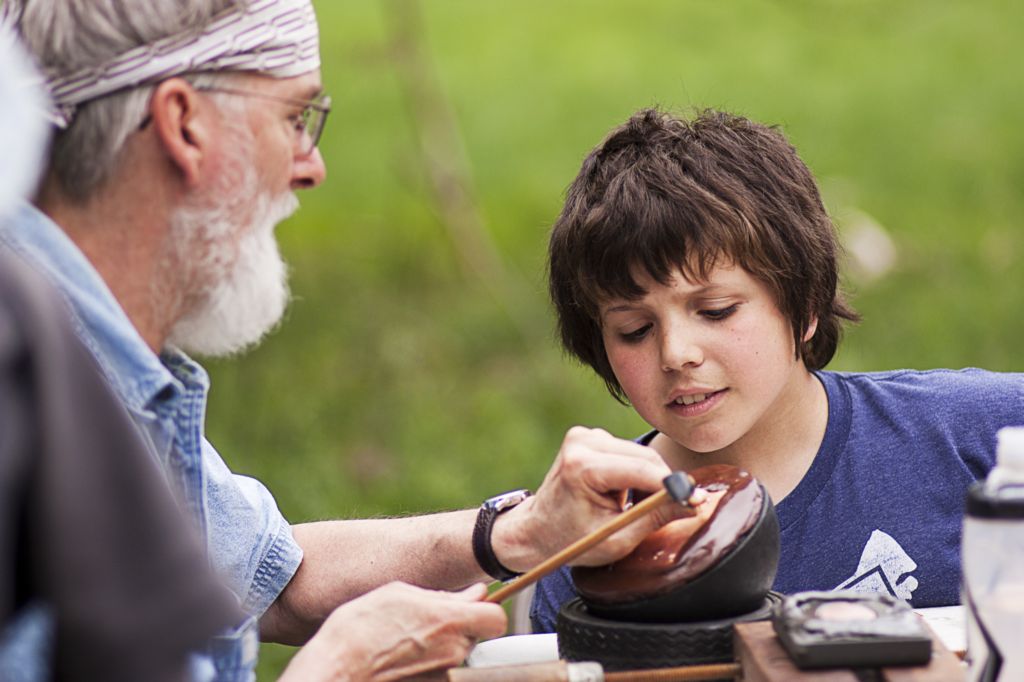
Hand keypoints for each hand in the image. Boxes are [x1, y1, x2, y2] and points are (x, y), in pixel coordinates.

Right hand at [279, 582, 505, 681]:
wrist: (336, 670)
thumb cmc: (360, 629)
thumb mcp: (400, 594)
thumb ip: (444, 595)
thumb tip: (475, 594)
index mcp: (449, 622)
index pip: (496, 618)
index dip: (486, 609)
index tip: (473, 603)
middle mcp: (452, 652)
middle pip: (474, 635)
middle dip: (459, 625)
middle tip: (427, 618)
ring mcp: (443, 674)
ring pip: (456, 652)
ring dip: (441, 643)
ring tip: (408, 637)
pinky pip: (440, 668)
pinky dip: (428, 660)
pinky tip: (403, 654)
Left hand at [493, 426, 684, 568]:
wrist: (536, 530)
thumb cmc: (571, 540)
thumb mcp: (618, 538)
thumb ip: (656, 516)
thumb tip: (695, 501)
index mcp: (582, 467)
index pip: (642, 471)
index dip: (673, 486)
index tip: (698, 500)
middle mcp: (582, 443)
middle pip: (644, 458)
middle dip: (662, 484)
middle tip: (670, 510)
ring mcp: (585, 436)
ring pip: (639, 454)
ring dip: (646, 479)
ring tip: (628, 506)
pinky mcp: (590, 437)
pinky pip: (628, 453)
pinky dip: (633, 472)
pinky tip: (618, 492)